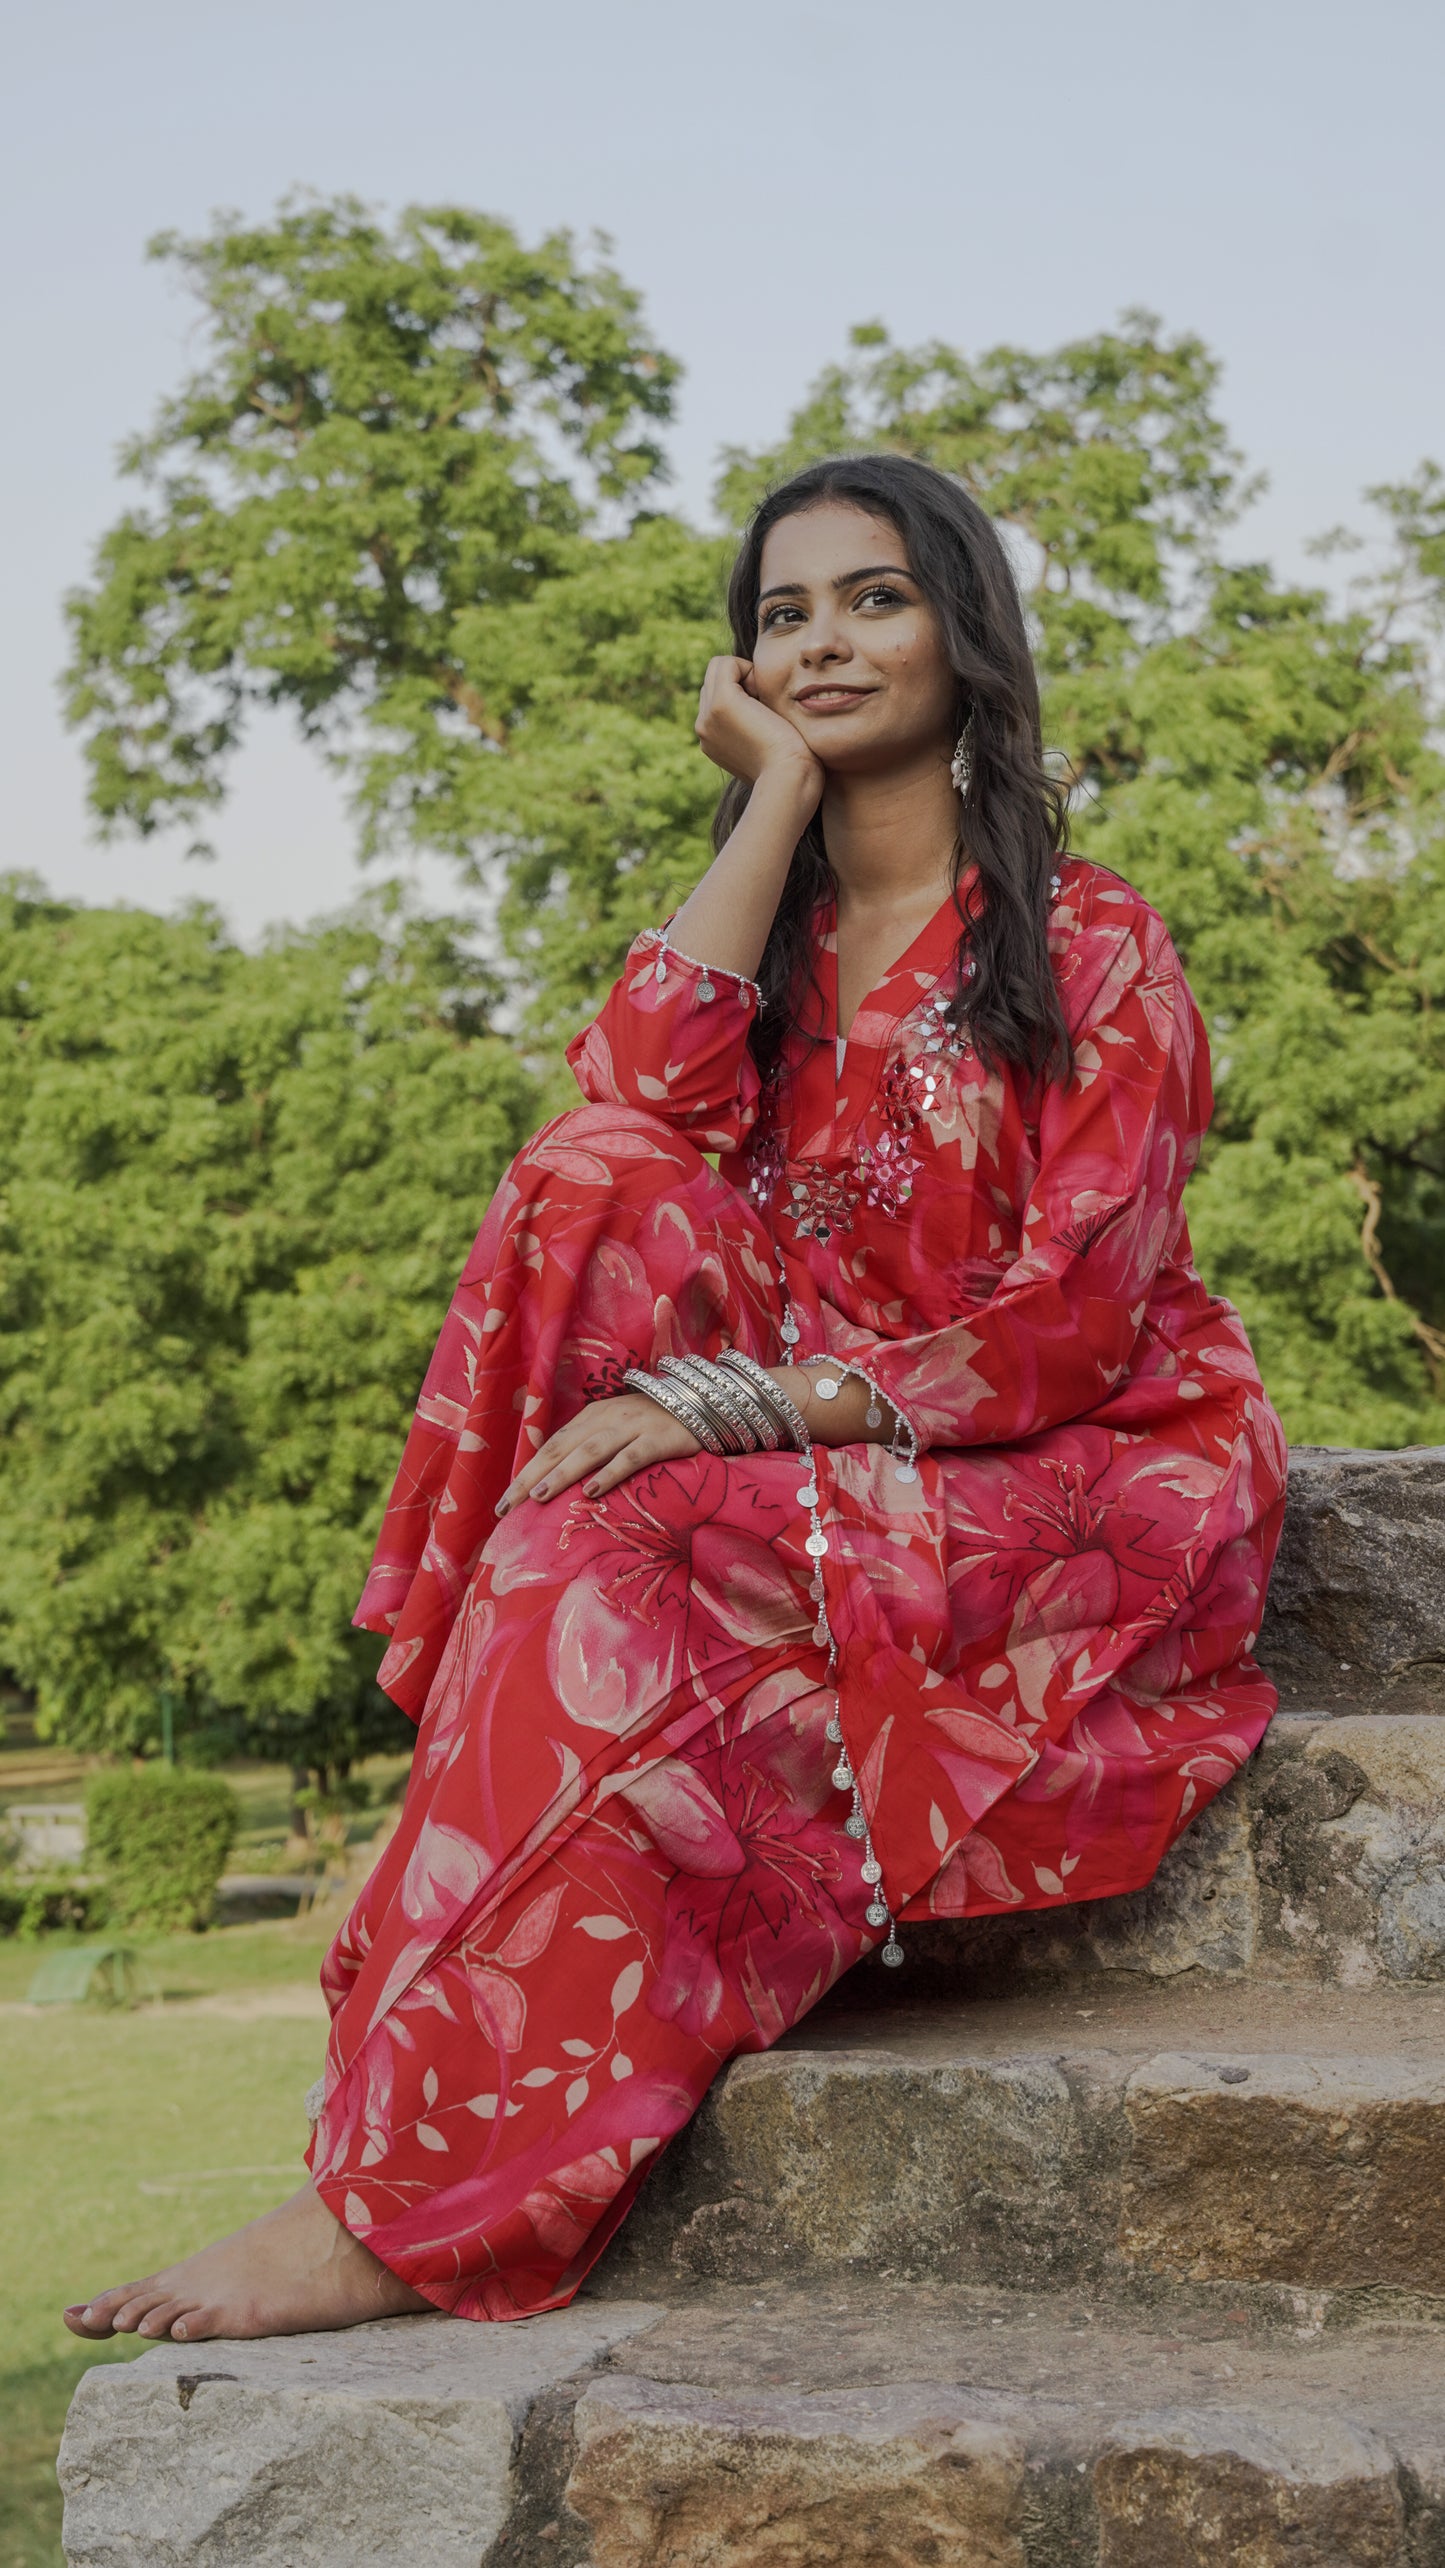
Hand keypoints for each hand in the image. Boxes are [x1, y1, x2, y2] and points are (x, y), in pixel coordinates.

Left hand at [496, 1393, 699, 1515]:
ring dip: (562, 1473)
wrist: (708, 1403)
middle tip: (507, 1505)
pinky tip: (593, 1491)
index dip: (526, 1470)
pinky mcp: (660, 1438)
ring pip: (589, 1451)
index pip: (553, 1444)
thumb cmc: (659, 1423)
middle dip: (531, 1476)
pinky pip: (630, 1457)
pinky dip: (610, 1473)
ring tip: (539, 1495)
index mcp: (594, 1415)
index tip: (505, 1499)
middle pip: (562, 1447)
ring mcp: (634, 1426)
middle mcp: (609, 1417)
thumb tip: (560, 1477)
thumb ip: (594, 1445)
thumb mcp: (620, 1428)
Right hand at [695, 655, 823, 799]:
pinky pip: (726, 662)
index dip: (743, 692)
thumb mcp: (767, 746)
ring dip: (744, 675)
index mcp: (712, 739)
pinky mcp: (721, 703)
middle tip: (766, 706)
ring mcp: (708, 716)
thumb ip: (757, 727)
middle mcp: (703, 727)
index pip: (717, 696)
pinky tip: (764, 694)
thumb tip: (765, 708)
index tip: (766, 713)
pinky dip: (748, 668)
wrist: (788, 780)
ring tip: (764, 702)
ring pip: (718, 669)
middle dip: (741, 681)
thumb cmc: (790, 769)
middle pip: (714, 680)